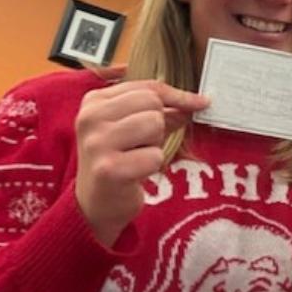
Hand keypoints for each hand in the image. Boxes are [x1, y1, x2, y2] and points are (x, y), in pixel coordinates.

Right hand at [75, 80, 208, 246]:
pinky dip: (152, 166)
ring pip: (154, 125)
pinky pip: (154, 156)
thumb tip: (196, 102)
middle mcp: (90, 118)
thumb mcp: (132, 127)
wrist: (95, 204)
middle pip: (152, 103)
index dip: (177, 96)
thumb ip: (159, 110)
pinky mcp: (108, 169)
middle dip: (158, 124)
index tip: (200, 102)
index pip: (147, 87)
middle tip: (141, 144)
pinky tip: (135, 173)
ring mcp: (97, 143)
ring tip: (136, 156)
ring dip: (154, 145)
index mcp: (94, 101)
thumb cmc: (117, 159)